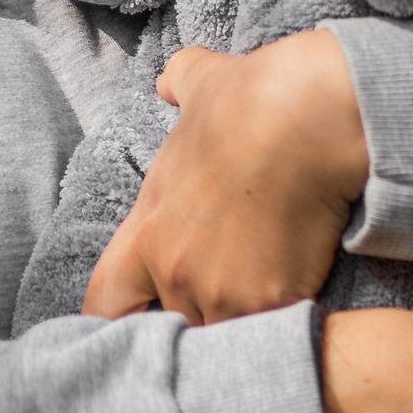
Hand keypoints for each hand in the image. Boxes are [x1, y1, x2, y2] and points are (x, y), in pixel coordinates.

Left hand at [82, 30, 368, 320]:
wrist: (307, 116)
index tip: (146, 313)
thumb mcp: (201, 84)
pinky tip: (303, 291)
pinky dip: (285, 318)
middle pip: (174, 322)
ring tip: (271, 293)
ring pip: (224, 333)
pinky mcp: (270, 300)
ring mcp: (221, 290)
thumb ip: (178, 86)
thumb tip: (169, 79)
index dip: (122, 316)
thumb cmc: (252, 99)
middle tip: (232, 287)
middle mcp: (173, 270)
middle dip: (200, 309)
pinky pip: (271, 330)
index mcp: (147, 229)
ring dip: (243, 319)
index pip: (105, 301)